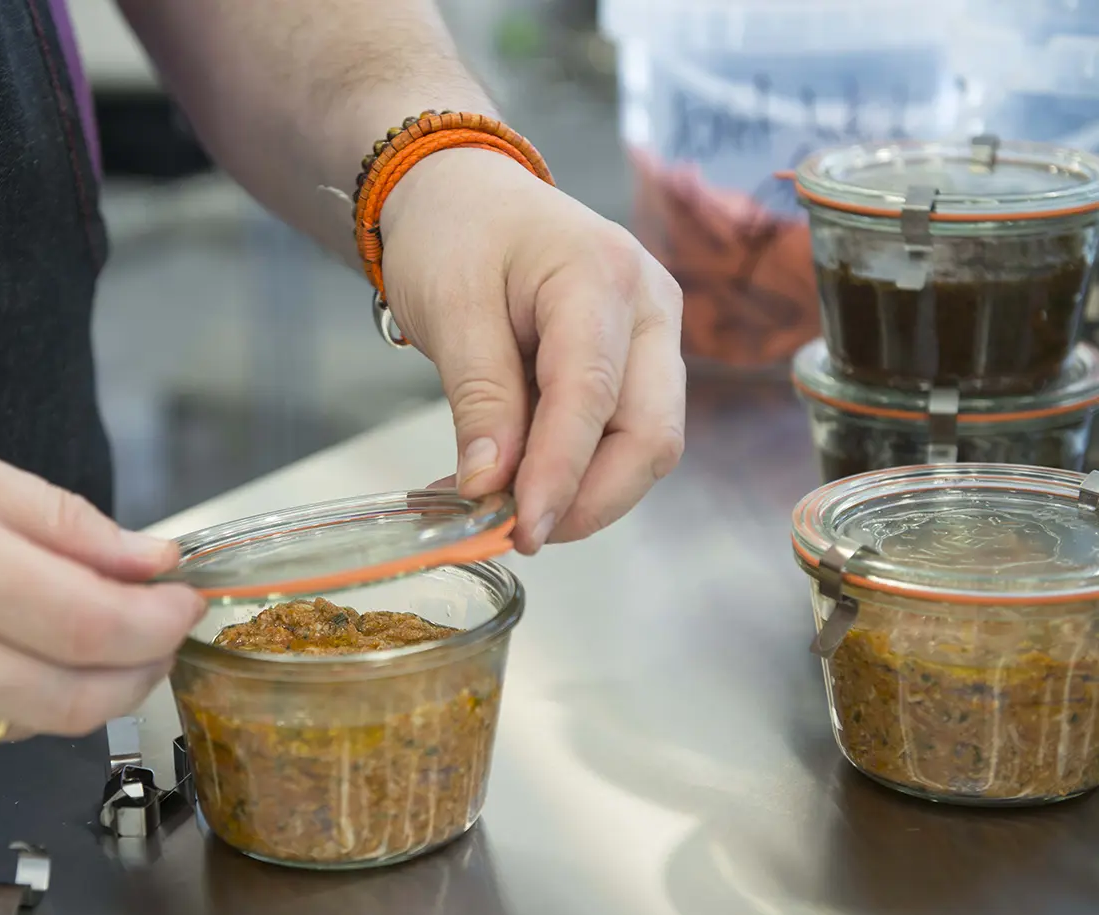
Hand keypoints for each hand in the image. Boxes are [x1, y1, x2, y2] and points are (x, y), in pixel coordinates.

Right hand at [0, 385, 204, 749]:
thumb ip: (63, 521)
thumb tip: (148, 561)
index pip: (92, 625)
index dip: (160, 622)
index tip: (184, 600)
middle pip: (76, 700)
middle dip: (142, 669)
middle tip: (157, 629)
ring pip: (30, 725)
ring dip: (82, 686)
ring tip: (88, 633)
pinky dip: (14, 696)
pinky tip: (7, 650)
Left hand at [379, 148, 685, 553]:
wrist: (466, 193)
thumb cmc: (455, 232)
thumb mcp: (449, 308)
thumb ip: (477, 397)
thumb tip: (490, 486)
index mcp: (601, 274)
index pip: (591, 395)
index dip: (559, 473)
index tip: (520, 529)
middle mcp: (650, 306)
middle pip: (650, 433)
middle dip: (589, 499)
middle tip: (515, 533)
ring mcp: (653, 334)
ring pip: (646, 444)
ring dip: (583, 492)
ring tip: (501, 509)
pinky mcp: (640, 361)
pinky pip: (623, 433)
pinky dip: (575, 471)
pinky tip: (516, 483)